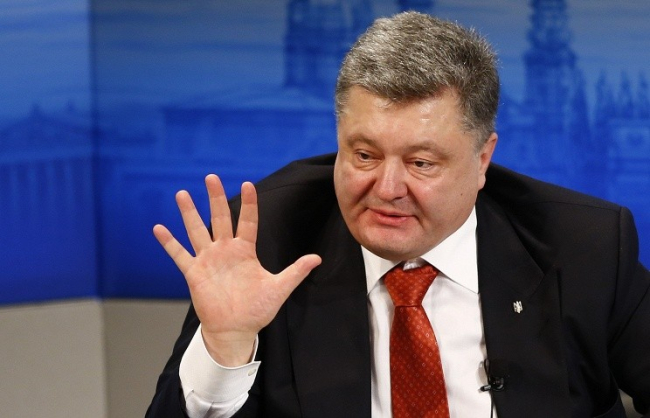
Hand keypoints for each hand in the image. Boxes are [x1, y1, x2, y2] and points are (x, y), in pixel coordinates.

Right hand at [153, 175, 321, 365]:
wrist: (236, 330)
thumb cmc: (257, 310)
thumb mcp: (279, 289)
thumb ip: (296, 271)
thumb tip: (317, 258)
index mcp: (245, 251)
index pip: (247, 221)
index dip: (248, 204)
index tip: (248, 185)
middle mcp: (225, 251)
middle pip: (219, 218)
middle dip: (215, 198)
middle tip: (211, 177)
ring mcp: (208, 260)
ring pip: (197, 231)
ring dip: (189, 213)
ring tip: (183, 193)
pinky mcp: (194, 274)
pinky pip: (180, 255)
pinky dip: (169, 243)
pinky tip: (159, 228)